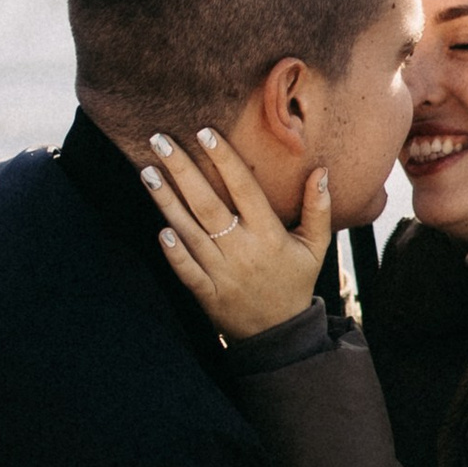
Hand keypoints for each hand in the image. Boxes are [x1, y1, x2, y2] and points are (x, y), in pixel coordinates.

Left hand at [144, 127, 331, 339]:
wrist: (279, 333)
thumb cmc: (294, 280)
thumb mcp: (316, 246)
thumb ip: (318, 209)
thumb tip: (320, 171)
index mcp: (269, 234)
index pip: (244, 189)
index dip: (224, 159)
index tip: (204, 132)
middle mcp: (243, 250)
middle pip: (208, 204)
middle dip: (182, 170)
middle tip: (159, 140)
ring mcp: (222, 272)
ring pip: (190, 231)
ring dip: (166, 201)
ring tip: (147, 172)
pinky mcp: (207, 293)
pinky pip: (186, 270)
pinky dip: (173, 251)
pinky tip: (159, 228)